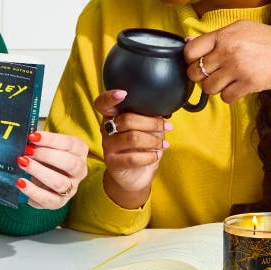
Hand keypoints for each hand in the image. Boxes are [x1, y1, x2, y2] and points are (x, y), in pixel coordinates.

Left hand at [16, 130, 88, 208]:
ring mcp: (71, 188)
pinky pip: (48, 200)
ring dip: (39, 172)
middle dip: (46, 155)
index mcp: (80, 151)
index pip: (69, 144)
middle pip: (70, 163)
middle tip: (27, 151)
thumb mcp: (47, 146)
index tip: (32, 136)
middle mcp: (80, 170)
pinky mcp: (59, 202)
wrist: (45, 179)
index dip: (50, 140)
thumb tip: (25, 139)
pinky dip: (33, 191)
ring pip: (60, 183)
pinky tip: (20, 181)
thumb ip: (39, 142)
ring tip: (22, 163)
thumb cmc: (46, 157)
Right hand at [94, 88, 171, 208]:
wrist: (135, 175)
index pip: (103, 103)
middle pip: (127, 120)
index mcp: (112, 116)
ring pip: (132, 138)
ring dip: (153, 140)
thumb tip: (162, 108)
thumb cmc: (141, 147)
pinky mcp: (112, 163)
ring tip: (164, 144)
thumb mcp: (146, 129)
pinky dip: (150, 156)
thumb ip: (149, 117)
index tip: (123, 93)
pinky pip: (133, 158)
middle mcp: (106, 129)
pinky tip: (157, 155)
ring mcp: (108, 146)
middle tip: (167, 127)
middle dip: (152, 123)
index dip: (110, 97)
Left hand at [184, 20, 270, 102]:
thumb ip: (214, 37)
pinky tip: (238, 86)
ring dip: (215, 87)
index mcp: (225, 34)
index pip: (190, 51)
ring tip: (227, 80)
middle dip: (201, 76)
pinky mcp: (249, 83)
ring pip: (208, 88)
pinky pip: (225, 97)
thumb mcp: (241, 29)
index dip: (190, 60)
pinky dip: (229, 95)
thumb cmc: (267, 40)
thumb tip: (187, 43)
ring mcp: (239, 67)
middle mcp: (229, 50)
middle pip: (196, 72)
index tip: (198, 62)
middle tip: (213, 74)